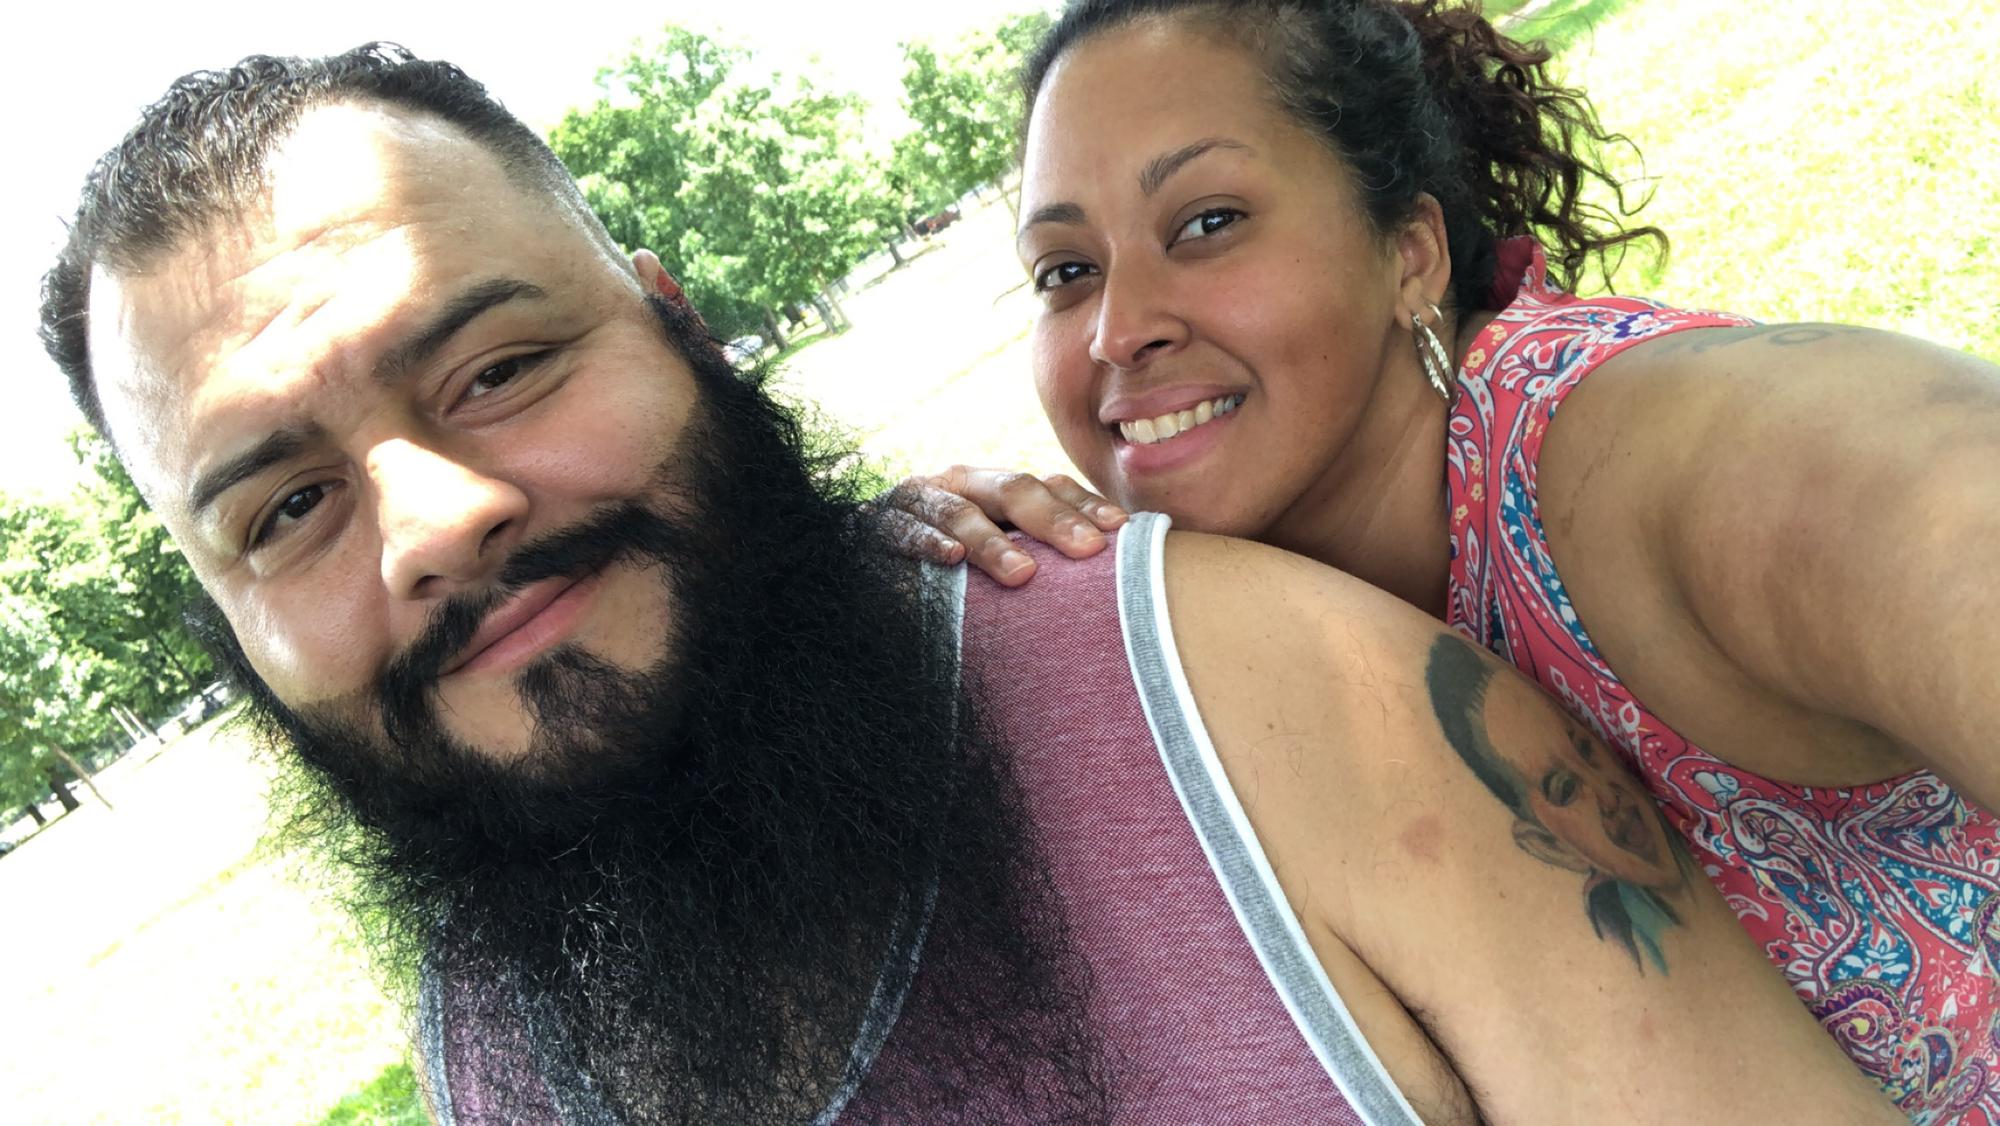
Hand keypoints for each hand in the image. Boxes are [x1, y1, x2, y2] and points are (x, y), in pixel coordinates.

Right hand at [876, 466, 1127, 585]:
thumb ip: (1040, 556)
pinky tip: (949, 560)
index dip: (1083, 504)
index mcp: (996, 487)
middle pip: (1012, 490)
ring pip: (960, 513)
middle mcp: (961, 484)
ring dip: (992, 543)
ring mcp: (918, 501)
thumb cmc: (948, 568)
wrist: (866, 559)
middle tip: (1088, 550)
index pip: (1047, 485)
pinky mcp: (877, 525)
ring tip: (1023, 574)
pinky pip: (903, 532)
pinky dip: (926, 544)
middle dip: (1053, 520)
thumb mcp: (998, 554)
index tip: (1119, 530)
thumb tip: (1116, 571)